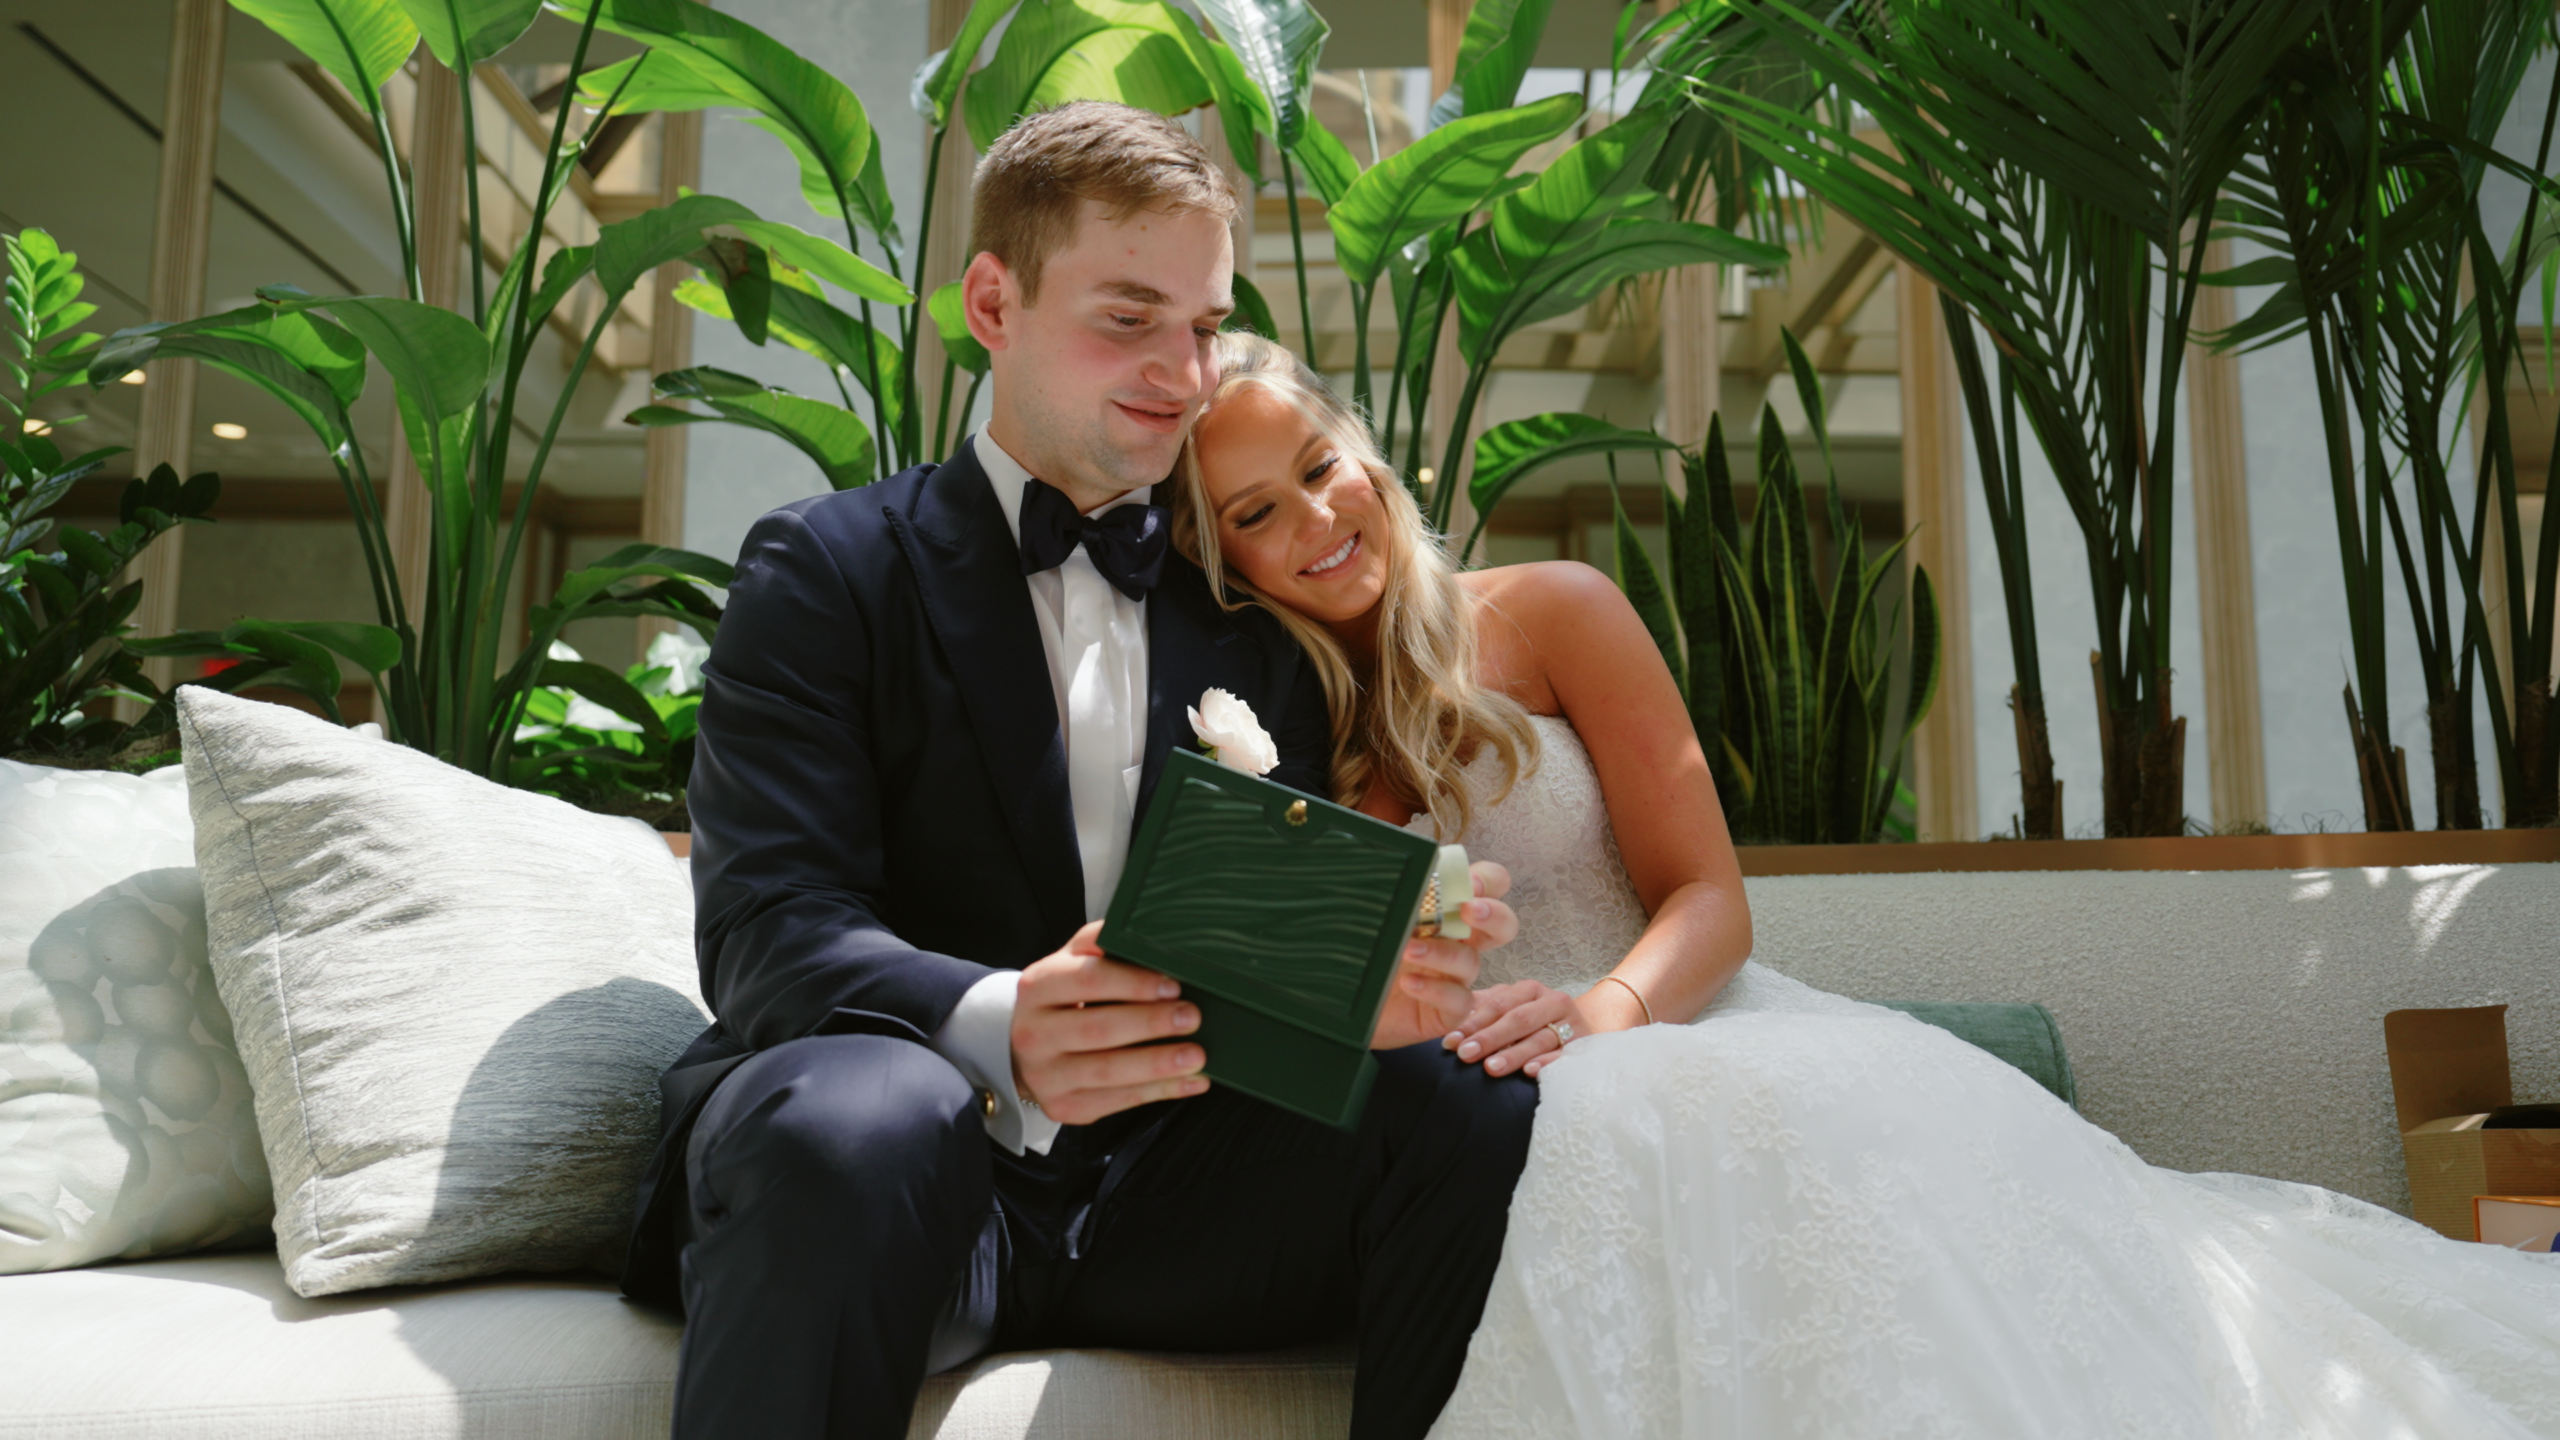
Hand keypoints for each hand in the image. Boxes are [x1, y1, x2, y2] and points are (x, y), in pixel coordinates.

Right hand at [1011, 920, 1207, 1124]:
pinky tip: (1192, 1081)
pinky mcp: (1063, 1106)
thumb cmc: (1061, 999)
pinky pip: (1117, 1102)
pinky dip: (1160, 1092)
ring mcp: (1046, 1074)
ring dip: (1159, 1064)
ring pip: (1108, 1071)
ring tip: (1197, 1055)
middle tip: (1192, 1017)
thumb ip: (1101, 943)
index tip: (1173, 984)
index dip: (1134, 983)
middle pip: (1098, 1028)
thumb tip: (1150, 929)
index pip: (1088, 980)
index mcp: (1039, 987)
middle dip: (1151, 1023)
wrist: (1021, 1048)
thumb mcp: (1070, 962)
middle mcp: (1035, 1032)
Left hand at [1370, 860, 1516, 1050]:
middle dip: (1494, 914)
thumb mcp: (1376, 916)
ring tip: (1408, 949)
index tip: (1470, 884)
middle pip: (1502, 924)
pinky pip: (1458, 1000)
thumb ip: (1396, 893)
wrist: (1339, 1004)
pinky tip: (1409, 983)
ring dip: (1442, 952)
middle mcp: (1458, 943)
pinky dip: (1436, 989)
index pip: (1488, 886)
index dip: (1488, 881)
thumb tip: (1401, 868)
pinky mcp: (1447, 1011)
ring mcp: (1455, 978)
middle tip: (1469, 910)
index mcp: (1448, 912)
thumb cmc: (1360, 953)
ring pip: (1471, 962)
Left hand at [1443, 979, 1583, 1078]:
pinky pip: (1564, 1055)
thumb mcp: (1509, 1014)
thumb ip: (1483, 1015)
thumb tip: (1449, 1029)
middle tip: (1465, 1055)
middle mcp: (1553, 1002)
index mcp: (1530, 990)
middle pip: (1518, 1019)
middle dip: (1489, 1038)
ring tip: (1491, 1067)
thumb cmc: (1534, 1026)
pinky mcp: (1584, 1046)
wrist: (1580, 1035)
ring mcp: (1571, 1023)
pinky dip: (1547, 1063)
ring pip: (1539, 1038)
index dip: (1473, 1023)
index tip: (1450, 1042)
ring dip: (1514, 1054)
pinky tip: (1529, 1072)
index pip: (1498, 1004)